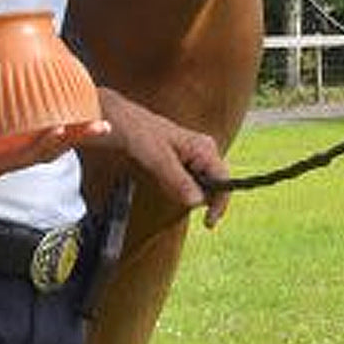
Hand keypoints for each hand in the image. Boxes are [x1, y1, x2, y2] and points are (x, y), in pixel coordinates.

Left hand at [97, 89, 230, 227]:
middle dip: (198, 198)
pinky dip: (176, 190)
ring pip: (199, 187)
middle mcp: (203, 152)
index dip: (219, 203)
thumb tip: (198, 202)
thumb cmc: (139, 132)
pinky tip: (161, 181)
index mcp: (205, 147)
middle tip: (171, 191)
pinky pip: (187, 184)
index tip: (208, 222)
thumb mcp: (158, 158)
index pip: (224, 181)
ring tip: (162, 180)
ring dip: (184, 194)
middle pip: (213, 186)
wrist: (119, 121)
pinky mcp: (182, 164)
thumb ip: (179, 180)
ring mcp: (194, 158)